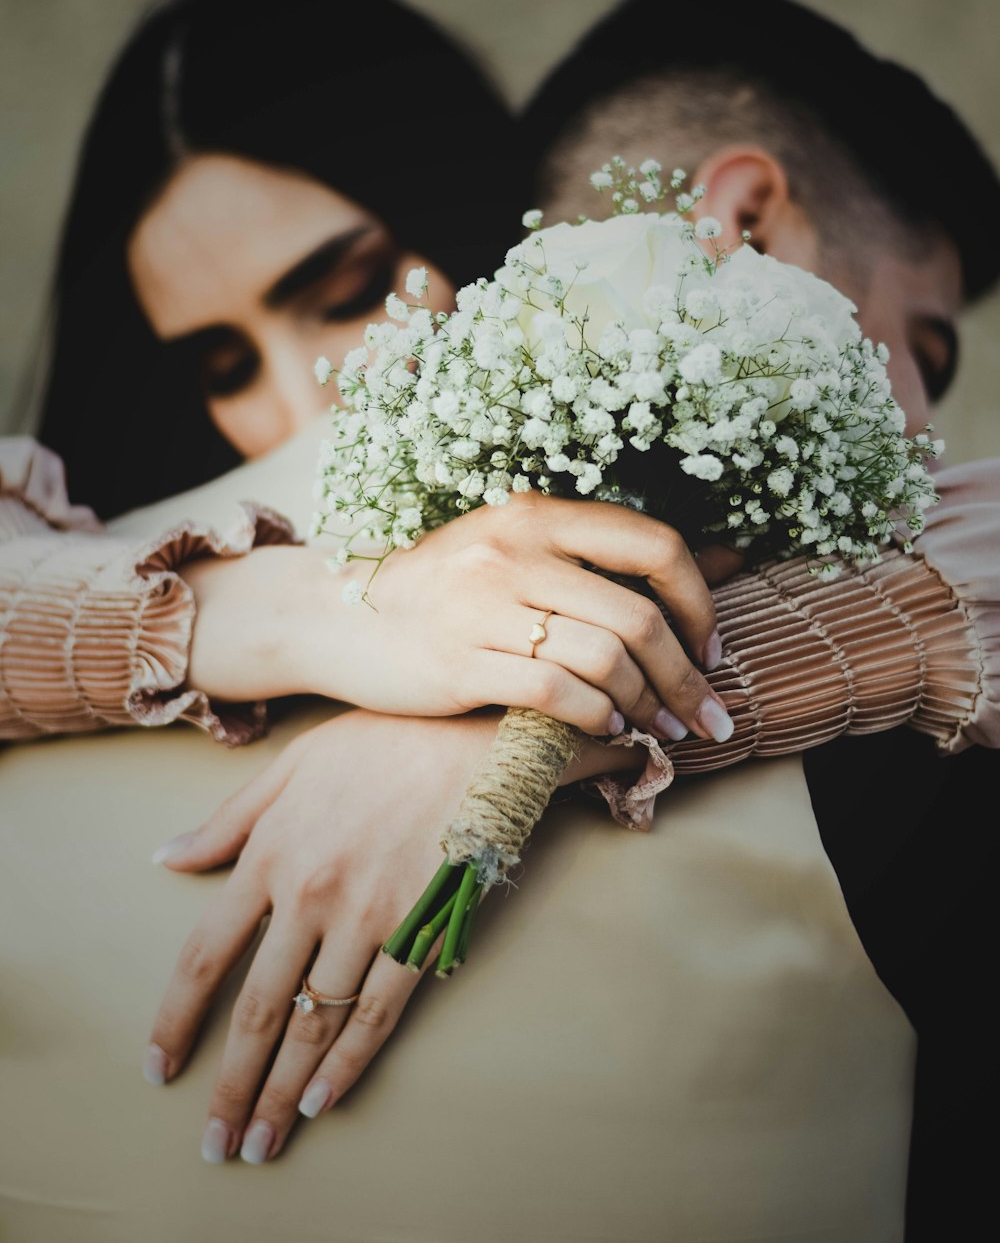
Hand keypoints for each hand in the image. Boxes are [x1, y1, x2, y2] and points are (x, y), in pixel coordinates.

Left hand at [144, 709, 642, 1164]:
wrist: (479, 734)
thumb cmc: (383, 739)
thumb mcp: (293, 764)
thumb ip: (229, 819)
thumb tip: (165, 857)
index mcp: (270, 852)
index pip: (205, 955)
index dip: (177, 1020)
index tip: (160, 1068)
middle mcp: (310, 893)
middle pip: (257, 1010)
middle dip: (230, 1086)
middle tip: (215, 1144)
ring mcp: (368, 917)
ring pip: (315, 1023)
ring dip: (283, 1093)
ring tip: (261, 1144)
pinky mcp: (422, 930)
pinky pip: (378, 1013)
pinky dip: (347, 1064)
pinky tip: (323, 1102)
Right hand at [314, 494, 733, 742]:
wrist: (337, 618)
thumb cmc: (446, 590)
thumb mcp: (520, 551)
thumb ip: (608, 557)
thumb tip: (729, 559)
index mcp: (536, 515)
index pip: (653, 543)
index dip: (701, 600)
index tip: (711, 647)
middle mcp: (513, 551)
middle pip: (639, 616)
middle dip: (687, 676)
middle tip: (707, 715)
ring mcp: (482, 606)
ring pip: (603, 657)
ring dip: (649, 704)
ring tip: (660, 727)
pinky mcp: (458, 662)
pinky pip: (556, 691)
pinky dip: (597, 715)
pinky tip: (608, 726)